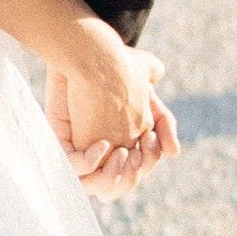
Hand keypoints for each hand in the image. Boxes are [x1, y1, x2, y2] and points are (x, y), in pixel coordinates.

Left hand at [47, 66, 181, 200]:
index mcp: (122, 145)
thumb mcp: (148, 94)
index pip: (138, 170)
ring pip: (98, 185)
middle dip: (132, 174)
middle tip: (136, 152)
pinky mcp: (63, 143)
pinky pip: (74, 168)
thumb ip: (164, 121)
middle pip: (120, 184)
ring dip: (113, 175)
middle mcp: (101, 153)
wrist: (89, 50)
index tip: (151, 141)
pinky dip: (90, 163)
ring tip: (121, 153)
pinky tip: (102, 145)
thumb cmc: (118, 69)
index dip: (147, 162)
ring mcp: (81, 150)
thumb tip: (173, 153)